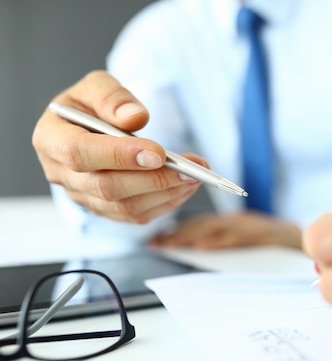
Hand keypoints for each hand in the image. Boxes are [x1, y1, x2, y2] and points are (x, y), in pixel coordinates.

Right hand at [32, 70, 204, 223]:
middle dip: (153, 179)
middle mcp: (61, 173)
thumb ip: (112, 97)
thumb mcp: (97, 86)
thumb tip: (134, 118)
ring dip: (165, 193)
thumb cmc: (91, 106)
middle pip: (106, 187)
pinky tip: (185, 187)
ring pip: (124, 206)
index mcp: (50, 138)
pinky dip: (164, 203)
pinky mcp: (103, 209)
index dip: (119, 155)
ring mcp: (82, 196)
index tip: (158, 152)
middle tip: (189, 170)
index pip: (80, 153)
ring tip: (195, 176)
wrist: (88, 128)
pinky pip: (135, 215)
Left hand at [150, 211, 302, 248]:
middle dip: (177, 234)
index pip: (199, 225)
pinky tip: (202, 249)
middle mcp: (238, 221)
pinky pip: (237, 238)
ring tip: (170, 245)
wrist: (306, 242)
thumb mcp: (248, 242)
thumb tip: (195, 253)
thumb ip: (226, 243)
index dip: (176, 231)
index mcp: (234, 223)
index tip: (155, 241)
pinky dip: (218, 242)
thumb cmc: (276, 247)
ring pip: (215, 229)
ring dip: (190, 236)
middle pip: (202, 225)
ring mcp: (250, 226)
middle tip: (156, 244)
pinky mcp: (262, 234)